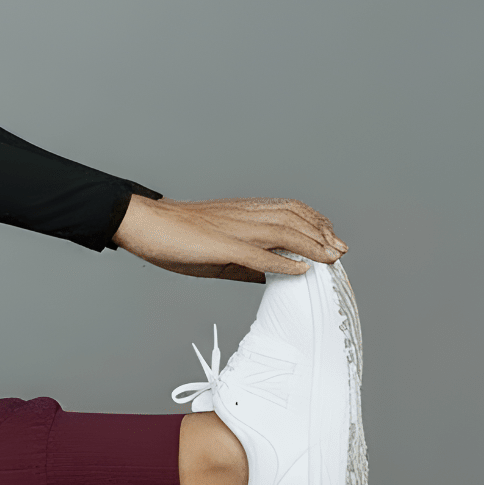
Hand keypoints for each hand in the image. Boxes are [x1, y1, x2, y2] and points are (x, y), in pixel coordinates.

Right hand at [112, 194, 346, 282]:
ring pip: (284, 232)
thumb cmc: (173, 237)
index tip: (330, 237)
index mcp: (242, 213)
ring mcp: (234, 229)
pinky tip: (301, 270)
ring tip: (330, 259)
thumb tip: (268, 275)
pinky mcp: (221, 245)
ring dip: (312, 246)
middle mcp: (243, 216)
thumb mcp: (215, 251)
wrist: (143, 223)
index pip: (289, 210)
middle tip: (340, 250)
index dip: (314, 222)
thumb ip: (244, 261)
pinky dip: (284, 262)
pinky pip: (259, 253)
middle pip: (294, 218)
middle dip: (322, 234)